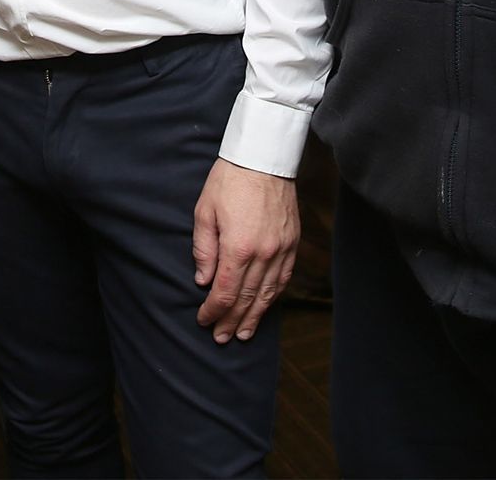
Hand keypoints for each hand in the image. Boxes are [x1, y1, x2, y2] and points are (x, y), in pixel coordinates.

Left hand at [192, 159, 298, 342]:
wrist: (263, 157)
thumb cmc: (229, 181)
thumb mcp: (205, 211)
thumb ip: (204, 249)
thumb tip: (203, 281)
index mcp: (238, 247)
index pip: (224, 292)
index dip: (213, 311)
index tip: (204, 320)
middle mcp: (263, 253)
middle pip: (246, 298)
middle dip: (232, 321)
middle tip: (222, 337)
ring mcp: (281, 249)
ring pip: (268, 293)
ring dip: (255, 316)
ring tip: (244, 333)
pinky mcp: (292, 243)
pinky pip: (284, 278)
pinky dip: (274, 296)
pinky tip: (266, 306)